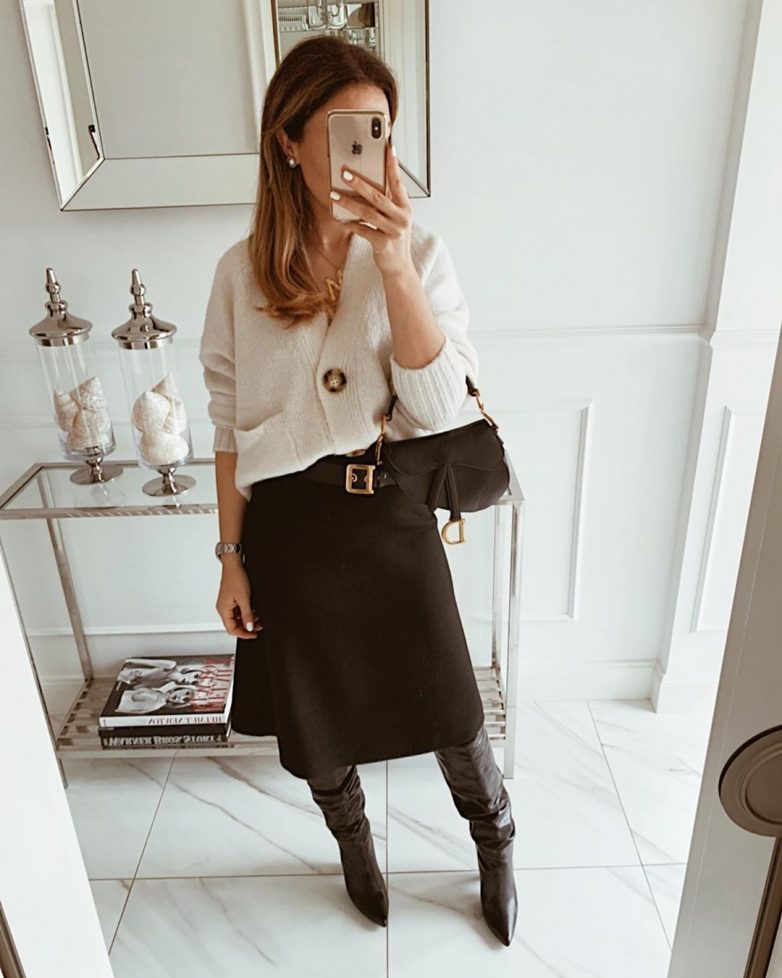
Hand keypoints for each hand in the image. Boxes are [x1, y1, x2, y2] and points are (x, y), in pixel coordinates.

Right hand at [216, 561, 261, 638]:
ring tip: (258, 619)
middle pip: (233, 625)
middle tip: (257, 627)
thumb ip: (247, 615)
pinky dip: (245, 613)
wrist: (234, 565)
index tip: (254, 634)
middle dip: (246, 627)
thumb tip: (249, 627)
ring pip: (236, 618)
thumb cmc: (235, 578)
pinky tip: (253, 611)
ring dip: (247, 620)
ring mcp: (226, 603)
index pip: (231, 629)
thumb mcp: (244, 599)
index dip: (243, 634)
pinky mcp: (230, 599)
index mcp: (223, 610)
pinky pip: (237, 611)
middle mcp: (223, 608)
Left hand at [332, 140, 413, 277]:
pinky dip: (351, 224)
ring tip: (333, 195)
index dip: (393, 165)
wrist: (399, 267)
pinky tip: (341, 219)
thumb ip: (388, 203)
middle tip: (344, 173)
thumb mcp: (396, 219)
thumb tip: (368, 184)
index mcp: (405, 208)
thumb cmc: (395, 240)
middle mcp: (402, 218)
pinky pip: (364, 230)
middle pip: (378, 196)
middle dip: (360, 183)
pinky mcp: (383, 245)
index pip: (398, 182)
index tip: (387, 147)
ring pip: (368, 212)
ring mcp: (394, 231)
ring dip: (348, 202)